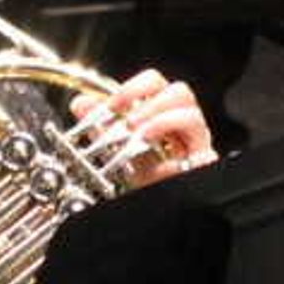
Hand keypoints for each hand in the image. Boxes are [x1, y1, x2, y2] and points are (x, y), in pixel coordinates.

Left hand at [87, 69, 215, 174]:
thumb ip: (100, 125)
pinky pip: (201, 154)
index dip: (133, 88)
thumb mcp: (116, 147)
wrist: (151, 200)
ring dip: (162, 123)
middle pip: (180, 91)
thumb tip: (80, 103)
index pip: (155, 83)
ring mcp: (195, 142)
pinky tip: (161, 167)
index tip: (112, 106)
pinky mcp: (203, 164)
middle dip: (151, 104)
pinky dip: (179, 158)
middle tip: (128, 123)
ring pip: (191, 116)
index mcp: (161, 110)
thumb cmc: (141, 173)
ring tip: (140, 138)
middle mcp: (182, 122)